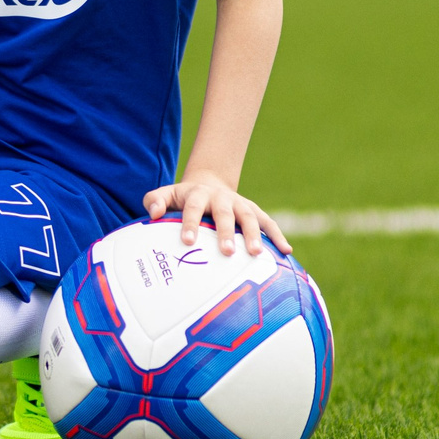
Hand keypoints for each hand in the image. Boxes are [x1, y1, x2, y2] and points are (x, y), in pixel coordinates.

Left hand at [142, 173, 290, 259]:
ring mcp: (240, 204)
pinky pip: (269, 223)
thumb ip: (155, 200)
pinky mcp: (254, 211)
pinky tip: (286, 251)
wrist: (208, 184)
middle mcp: (222, 198)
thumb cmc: (184, 198)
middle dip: (226, 231)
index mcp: (198, 194)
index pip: (194, 208)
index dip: (191, 223)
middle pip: (225, 213)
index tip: (187, 241)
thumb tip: (153, 213)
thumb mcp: (167, 194)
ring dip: (254, 234)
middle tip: (226, 251)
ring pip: (250, 217)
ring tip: (257, 254)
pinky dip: (278, 236)